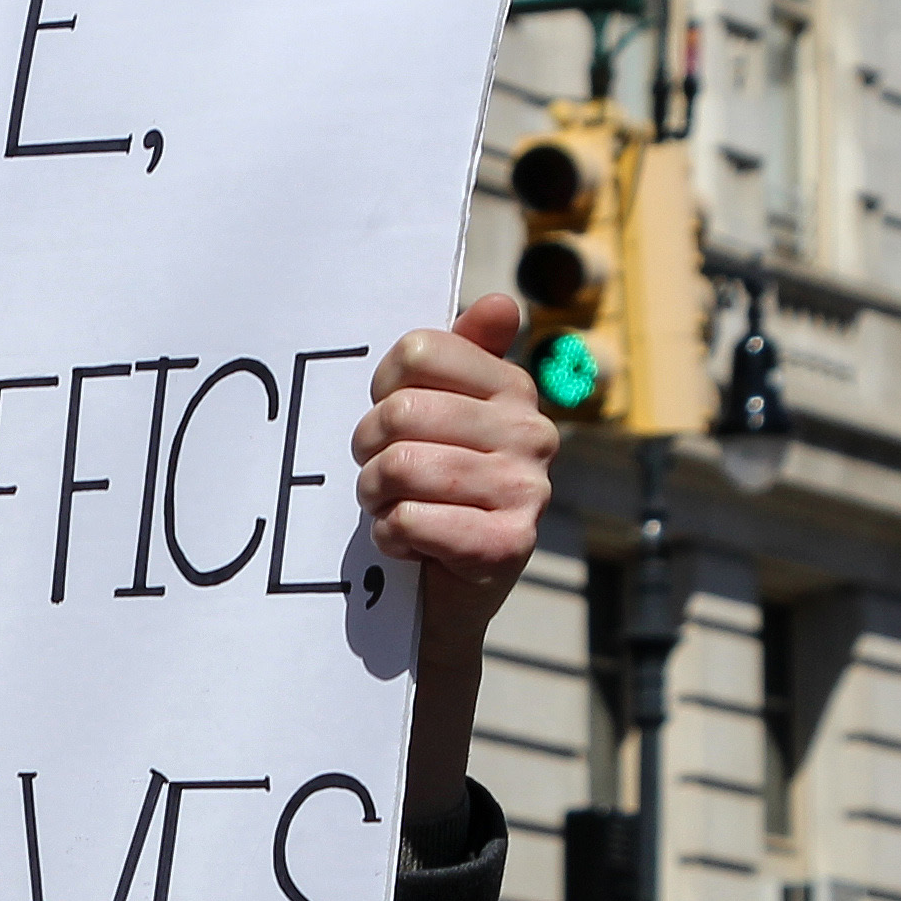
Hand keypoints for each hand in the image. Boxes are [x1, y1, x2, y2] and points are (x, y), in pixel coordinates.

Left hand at [355, 292, 553, 832]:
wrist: (442, 597)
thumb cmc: (431, 494)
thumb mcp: (439, 419)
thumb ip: (461, 356)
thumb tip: (499, 303)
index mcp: (513, 389)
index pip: (418, 352)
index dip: (381, 389)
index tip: (389, 419)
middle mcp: (532, 433)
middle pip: (400, 411)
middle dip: (368, 449)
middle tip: (378, 476)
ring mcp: (528, 490)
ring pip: (399, 467)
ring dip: (374, 496)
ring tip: (388, 508)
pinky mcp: (509, 545)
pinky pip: (410, 520)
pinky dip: (390, 536)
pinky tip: (406, 543)